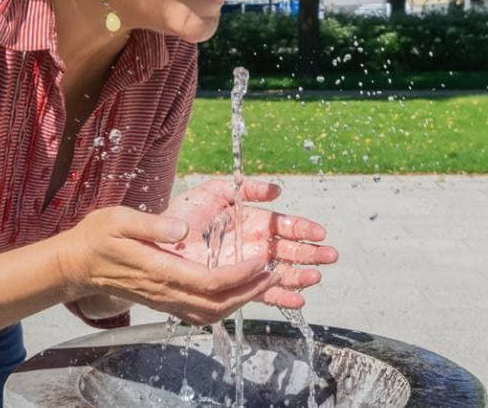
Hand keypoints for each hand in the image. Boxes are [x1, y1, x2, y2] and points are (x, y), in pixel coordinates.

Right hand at [57, 205, 278, 324]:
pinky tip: (238, 292)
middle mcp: (164, 291)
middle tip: (275, 274)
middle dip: (250, 292)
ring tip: (263, 282)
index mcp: (158, 270)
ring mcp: (164, 300)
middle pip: (216, 304)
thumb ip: (152, 223)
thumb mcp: (119, 219)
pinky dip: (224, 306)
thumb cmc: (97, 237)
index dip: (239, 275)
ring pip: (210, 313)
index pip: (208, 282)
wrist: (75, 265)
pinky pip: (200, 313)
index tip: (260, 260)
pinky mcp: (164, 302)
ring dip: (241, 302)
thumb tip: (183, 227)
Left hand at [164, 179, 337, 308]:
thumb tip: (276, 190)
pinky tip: (296, 300)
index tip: (319, 232)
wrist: (157, 241)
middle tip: (330, 256)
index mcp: (253, 221)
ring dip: (299, 276)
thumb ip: (245, 187)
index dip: (302, 228)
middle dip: (310, 253)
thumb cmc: (185, 213)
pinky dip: (280, 297)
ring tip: (316, 278)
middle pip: (288, 250)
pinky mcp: (235, 284)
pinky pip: (261, 293)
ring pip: (279, 272)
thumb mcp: (215, 192)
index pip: (284, 225)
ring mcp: (246, 265)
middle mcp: (254, 244)